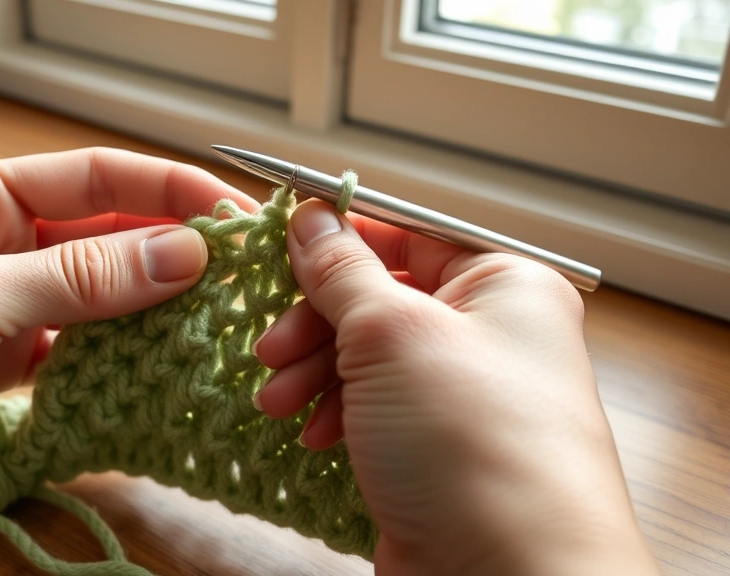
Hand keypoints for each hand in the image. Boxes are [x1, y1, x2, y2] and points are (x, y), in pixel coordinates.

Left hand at [0, 148, 258, 565]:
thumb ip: (74, 280)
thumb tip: (184, 256)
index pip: (94, 179)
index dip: (168, 191)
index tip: (233, 216)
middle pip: (107, 237)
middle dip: (172, 255)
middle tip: (242, 278)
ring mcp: (6, 304)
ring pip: (102, 297)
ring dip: (153, 309)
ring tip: (217, 323)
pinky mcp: (6, 361)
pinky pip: (81, 349)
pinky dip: (120, 357)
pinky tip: (161, 364)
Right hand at [253, 200, 658, 574]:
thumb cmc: (475, 448)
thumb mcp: (392, 333)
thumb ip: (342, 269)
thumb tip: (311, 217)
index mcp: (503, 283)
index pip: (409, 235)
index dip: (341, 239)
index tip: (280, 245)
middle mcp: (491, 333)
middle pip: (380, 300)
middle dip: (315, 323)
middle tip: (272, 347)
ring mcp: (464, 394)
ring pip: (368, 357)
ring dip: (314, 372)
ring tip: (281, 400)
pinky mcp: (438, 447)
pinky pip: (373, 406)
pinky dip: (335, 413)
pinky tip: (316, 434)